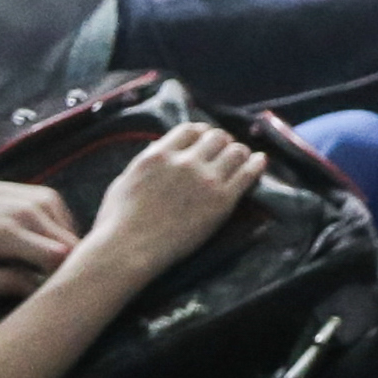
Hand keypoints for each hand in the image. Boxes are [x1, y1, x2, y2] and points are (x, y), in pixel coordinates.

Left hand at [0, 167, 78, 296]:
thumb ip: (2, 282)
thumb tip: (38, 289)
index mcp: (7, 233)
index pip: (57, 258)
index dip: (58, 279)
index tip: (45, 291)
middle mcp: (30, 212)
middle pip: (72, 248)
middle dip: (65, 269)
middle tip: (43, 283)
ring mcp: (41, 200)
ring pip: (73, 237)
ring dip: (64, 254)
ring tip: (37, 264)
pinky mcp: (47, 195)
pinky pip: (67, 225)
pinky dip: (59, 239)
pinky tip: (38, 245)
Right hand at [75, 123, 263, 294]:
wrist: (128, 249)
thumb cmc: (117, 221)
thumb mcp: (125, 180)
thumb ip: (146, 163)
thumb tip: (158, 151)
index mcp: (158, 154)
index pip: (190, 129)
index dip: (201, 133)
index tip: (205, 139)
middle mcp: (184, 161)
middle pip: (217, 137)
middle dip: (222, 142)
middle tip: (224, 151)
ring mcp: (205, 180)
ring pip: (236, 151)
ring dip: (239, 152)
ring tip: (242, 158)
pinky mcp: (222, 200)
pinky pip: (248, 173)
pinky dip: (257, 164)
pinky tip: (260, 161)